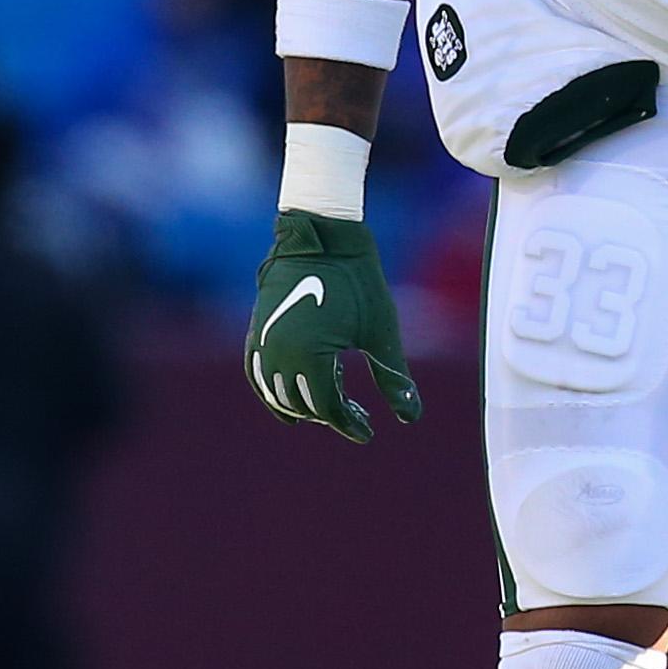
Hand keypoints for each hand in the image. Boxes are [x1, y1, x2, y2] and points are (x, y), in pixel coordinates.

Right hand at [245, 211, 421, 444]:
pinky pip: (259, 376)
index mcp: (310, 355)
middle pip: (302, 405)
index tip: (369, 431)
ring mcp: (263, 343)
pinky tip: (296, 398)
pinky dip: (274, 392)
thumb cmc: (358, 282)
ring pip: (276, 395)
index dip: (348, 423)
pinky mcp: (256, 333)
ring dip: (304, 406)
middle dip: (332, 414)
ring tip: (335, 401)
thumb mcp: (381, 332)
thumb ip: (395, 377)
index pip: (327, 407)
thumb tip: (412, 417)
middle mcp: (279, 353)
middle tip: (360, 413)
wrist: (322, 237)